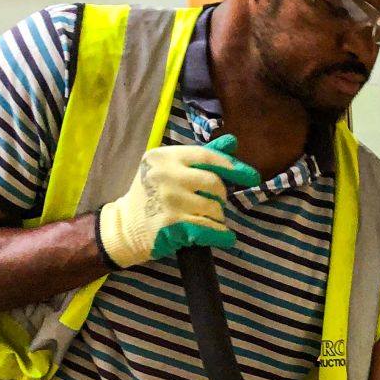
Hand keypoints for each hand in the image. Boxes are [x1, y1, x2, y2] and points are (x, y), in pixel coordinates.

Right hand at [98, 134, 259, 267]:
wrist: (126, 226)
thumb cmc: (153, 195)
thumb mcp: (171, 169)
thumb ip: (202, 157)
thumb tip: (232, 141)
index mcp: (166, 157)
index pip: (208, 157)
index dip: (233, 167)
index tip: (252, 177)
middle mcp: (166, 176)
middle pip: (214, 184)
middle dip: (220, 197)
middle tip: (214, 204)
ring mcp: (169, 201)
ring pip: (214, 209)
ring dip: (218, 217)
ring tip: (209, 220)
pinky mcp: (172, 225)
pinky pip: (210, 229)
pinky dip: (222, 235)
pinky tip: (225, 237)